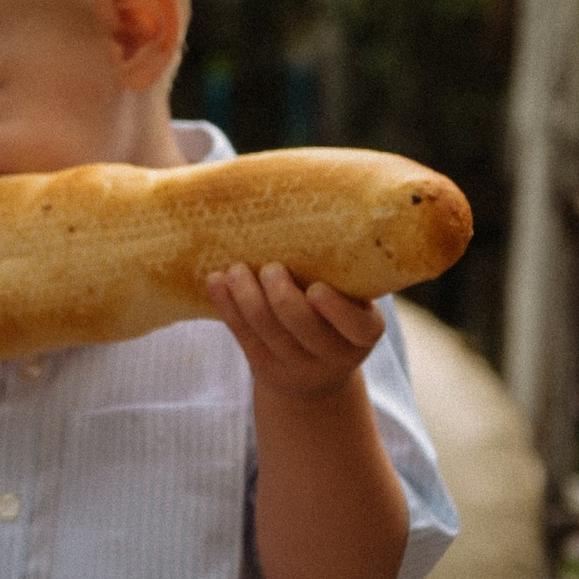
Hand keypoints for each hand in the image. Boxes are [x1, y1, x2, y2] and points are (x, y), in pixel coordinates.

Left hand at [207, 262, 384, 402]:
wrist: (315, 374)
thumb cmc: (335, 317)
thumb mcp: (352, 302)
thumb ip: (341, 272)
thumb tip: (315, 204)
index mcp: (364, 334)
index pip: (358, 327)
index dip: (336, 310)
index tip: (316, 288)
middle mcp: (335, 355)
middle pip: (303, 326)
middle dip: (281, 296)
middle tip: (271, 268)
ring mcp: (298, 366)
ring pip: (267, 330)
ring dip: (247, 296)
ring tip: (236, 269)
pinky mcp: (265, 367)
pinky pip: (243, 336)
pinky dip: (227, 307)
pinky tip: (215, 282)